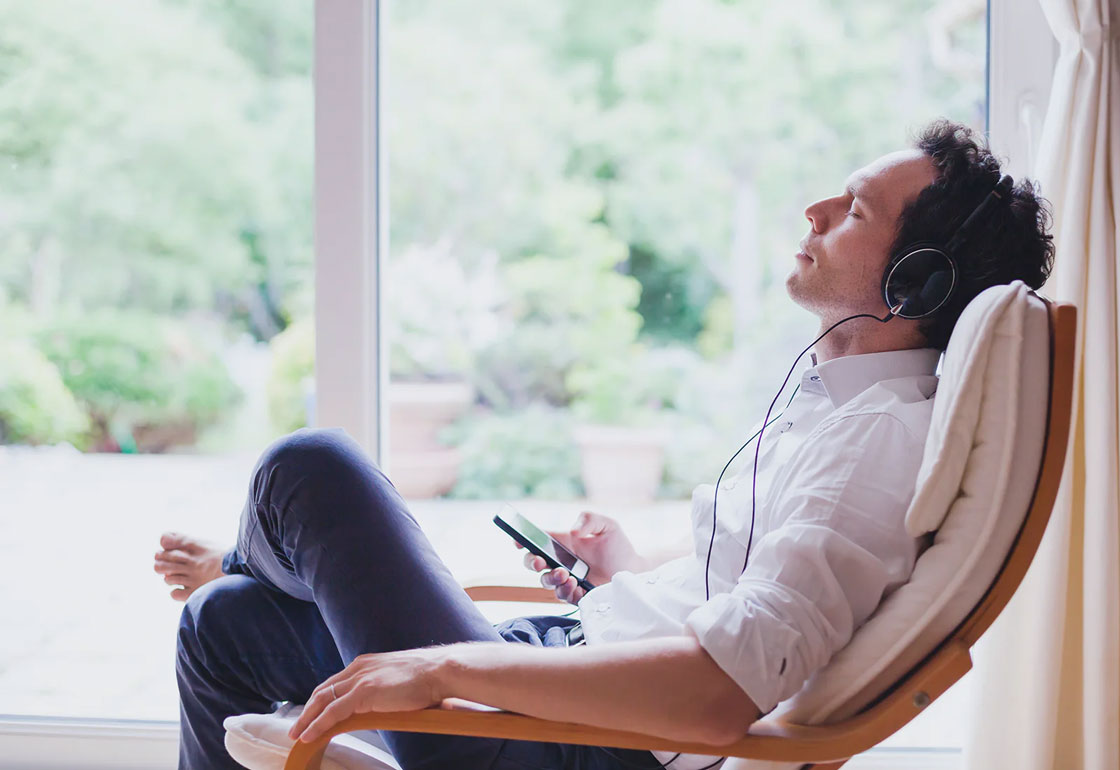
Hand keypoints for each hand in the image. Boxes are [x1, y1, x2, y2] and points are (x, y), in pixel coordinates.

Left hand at [286, 647, 447, 743]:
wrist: (438, 671)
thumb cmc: (426, 677)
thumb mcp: (396, 679)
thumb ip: (383, 688)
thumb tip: (381, 704)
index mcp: (365, 663)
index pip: (334, 682)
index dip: (320, 699)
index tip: (311, 712)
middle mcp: (358, 667)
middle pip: (323, 690)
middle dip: (307, 710)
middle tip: (296, 726)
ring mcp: (359, 679)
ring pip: (323, 700)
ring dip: (307, 718)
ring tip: (296, 734)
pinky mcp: (363, 692)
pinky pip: (333, 711)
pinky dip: (318, 723)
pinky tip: (309, 735)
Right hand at [517, 511, 645, 603]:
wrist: (635, 571)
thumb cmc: (618, 546)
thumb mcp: (607, 525)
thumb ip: (589, 520)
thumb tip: (574, 531)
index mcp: (563, 543)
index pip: (536, 540)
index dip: (522, 539)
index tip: (517, 540)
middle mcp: (561, 561)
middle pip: (533, 563)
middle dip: (531, 562)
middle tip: (539, 561)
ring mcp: (567, 579)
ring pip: (546, 582)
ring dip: (550, 578)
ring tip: (565, 574)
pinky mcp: (576, 595)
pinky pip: (563, 596)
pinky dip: (565, 591)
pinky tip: (575, 585)